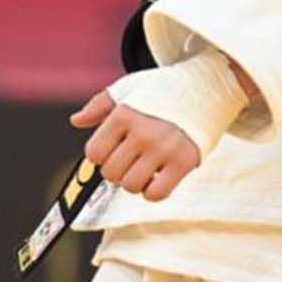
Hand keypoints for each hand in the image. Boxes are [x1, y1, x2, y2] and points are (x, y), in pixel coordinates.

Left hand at [70, 91, 200, 201]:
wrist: (205, 87)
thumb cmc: (161, 90)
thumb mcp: (128, 89)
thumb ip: (100, 105)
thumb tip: (76, 121)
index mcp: (123, 115)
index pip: (94, 153)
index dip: (101, 155)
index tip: (115, 147)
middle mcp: (142, 132)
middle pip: (111, 173)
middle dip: (118, 169)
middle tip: (133, 157)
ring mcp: (163, 148)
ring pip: (131, 186)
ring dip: (135, 181)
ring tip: (146, 166)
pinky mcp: (184, 162)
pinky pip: (156, 194)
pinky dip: (153, 191)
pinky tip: (159, 176)